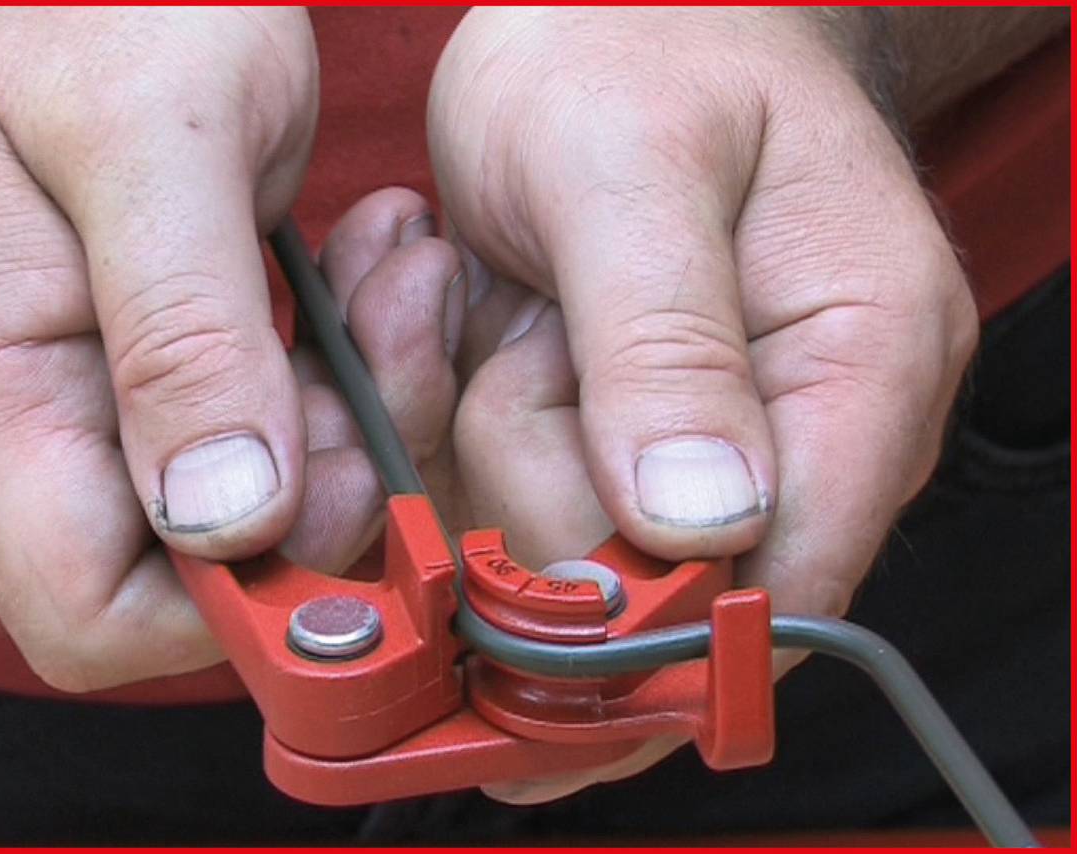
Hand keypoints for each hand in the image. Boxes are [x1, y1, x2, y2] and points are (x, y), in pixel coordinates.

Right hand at [0, 7, 463, 690]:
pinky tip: (355, 286)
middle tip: (389, 326)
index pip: (94, 617)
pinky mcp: (121, 393)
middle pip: (187, 577)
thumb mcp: (152, 136)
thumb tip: (230, 520)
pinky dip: (320, 386)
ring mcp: (59, 421)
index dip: (241, 593)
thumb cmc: (80, 11)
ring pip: (238, 516)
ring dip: (339, 420)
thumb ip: (183, 334)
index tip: (346, 465)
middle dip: (321, 484)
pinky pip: (245, 446)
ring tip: (385, 280)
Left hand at [429, 7, 979, 800]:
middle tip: (525, 328)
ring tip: (508, 296)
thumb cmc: (636, 44)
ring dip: (497, 426)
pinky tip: (491, 314)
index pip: (784, 590)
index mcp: (860, 364)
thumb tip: (700, 533)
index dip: (647, 621)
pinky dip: (478, 411)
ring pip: (567, 541)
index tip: (524, 551)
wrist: (613, 9)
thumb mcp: (628, 165)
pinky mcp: (631, 433)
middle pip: (650, 589)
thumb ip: (666, 346)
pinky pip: (524, 488)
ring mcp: (712, 439)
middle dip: (540, 471)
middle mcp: (804, 428)